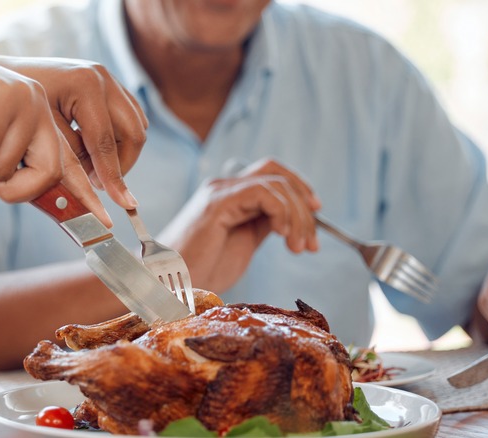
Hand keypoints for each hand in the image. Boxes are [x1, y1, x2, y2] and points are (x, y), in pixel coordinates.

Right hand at [0, 42, 111, 224]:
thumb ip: (12, 168)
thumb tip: (38, 199)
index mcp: (42, 119)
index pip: (70, 163)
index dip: (85, 194)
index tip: (104, 222)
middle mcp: (41, 107)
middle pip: (49, 173)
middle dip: (13, 190)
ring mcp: (26, 99)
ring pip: (7, 165)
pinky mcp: (5, 97)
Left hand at [0, 57, 147, 209]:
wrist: (0, 79)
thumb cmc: (13, 107)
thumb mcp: (41, 136)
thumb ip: (69, 163)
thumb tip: (92, 194)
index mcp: (84, 85)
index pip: (106, 141)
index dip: (113, 176)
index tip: (122, 203)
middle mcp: (101, 77)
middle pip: (134, 132)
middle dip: (122, 165)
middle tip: (98, 184)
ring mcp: (106, 77)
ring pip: (137, 125)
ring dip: (121, 152)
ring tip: (92, 167)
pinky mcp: (107, 83)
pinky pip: (129, 116)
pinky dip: (118, 138)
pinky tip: (92, 149)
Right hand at [157, 158, 320, 291]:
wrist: (170, 287)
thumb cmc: (200, 272)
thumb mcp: (242, 245)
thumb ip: (262, 225)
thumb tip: (292, 220)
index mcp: (230, 197)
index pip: (272, 174)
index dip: (300, 189)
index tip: (317, 217)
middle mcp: (224, 188)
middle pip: (277, 171)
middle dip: (304, 202)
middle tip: (312, 242)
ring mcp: (220, 192)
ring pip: (276, 182)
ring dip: (297, 216)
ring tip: (298, 248)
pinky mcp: (218, 203)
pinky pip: (263, 193)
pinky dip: (282, 213)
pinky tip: (282, 237)